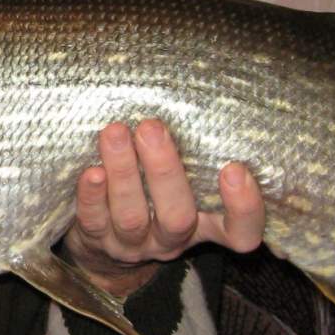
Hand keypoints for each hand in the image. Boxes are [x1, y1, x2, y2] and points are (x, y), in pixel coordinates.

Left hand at [62, 119, 264, 298]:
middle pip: (178, 218)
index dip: (244, 208)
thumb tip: (196, 89)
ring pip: (131, 217)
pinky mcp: (94, 240)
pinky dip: (91, 196)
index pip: (241, 232)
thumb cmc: (154, 194)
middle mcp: (171, 239)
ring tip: (115, 132)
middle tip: (151, 127)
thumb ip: (195, 153)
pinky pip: (92, 221)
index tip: (234, 168)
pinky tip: (91, 171)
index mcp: (205, 225)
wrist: (101, 246)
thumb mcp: (184, 181)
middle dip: (164, 171)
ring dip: (124, 173)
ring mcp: (132, 244)